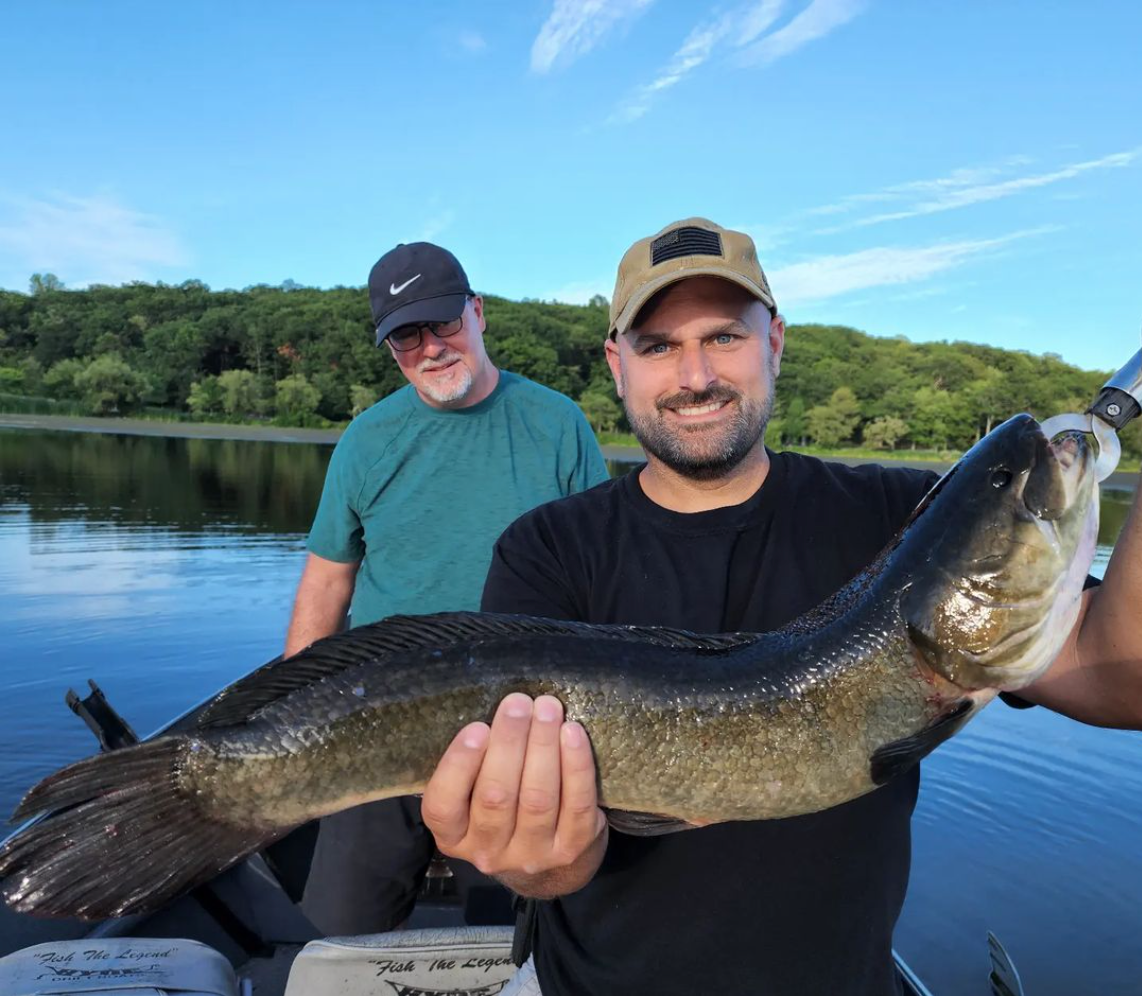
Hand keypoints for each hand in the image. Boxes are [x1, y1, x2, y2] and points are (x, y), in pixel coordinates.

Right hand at [422, 693, 607, 887]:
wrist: (549, 862)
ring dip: (543, 745)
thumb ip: (475, 763)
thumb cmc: (504, 806)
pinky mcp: (571, 849)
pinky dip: (576, 766)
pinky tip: (572, 733)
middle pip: (497, 796)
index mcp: (454, 836)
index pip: (443, 805)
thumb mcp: (473, 794)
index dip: (459, 765)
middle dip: (509, 742)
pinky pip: (576, 804)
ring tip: (547, 708)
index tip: (478, 727)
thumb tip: (496, 715)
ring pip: (538, 798)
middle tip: (518, 703)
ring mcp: (532, 855)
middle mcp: (488, 851)